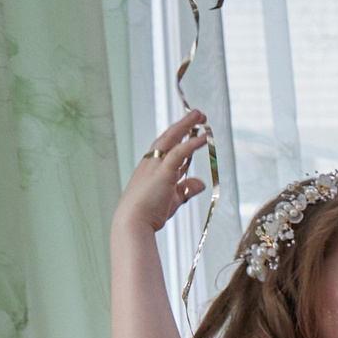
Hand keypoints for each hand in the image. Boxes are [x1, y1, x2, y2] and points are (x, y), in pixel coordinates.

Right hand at [118, 110, 209, 234]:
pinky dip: (191, 144)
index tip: (192, 129)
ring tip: (200, 115)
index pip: (166, 147)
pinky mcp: (162, 173)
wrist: (133, 222)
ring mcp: (155, 166)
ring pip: (171, 139)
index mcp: (151, 167)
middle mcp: (151, 162)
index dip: (179, 136)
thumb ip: (186, 188)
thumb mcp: (173, 198)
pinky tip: (204, 137)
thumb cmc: (149, 213)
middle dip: (183, 125)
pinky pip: (178, 154)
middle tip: (198, 115)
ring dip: (186, 125)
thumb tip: (201, 183)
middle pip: (168, 137)